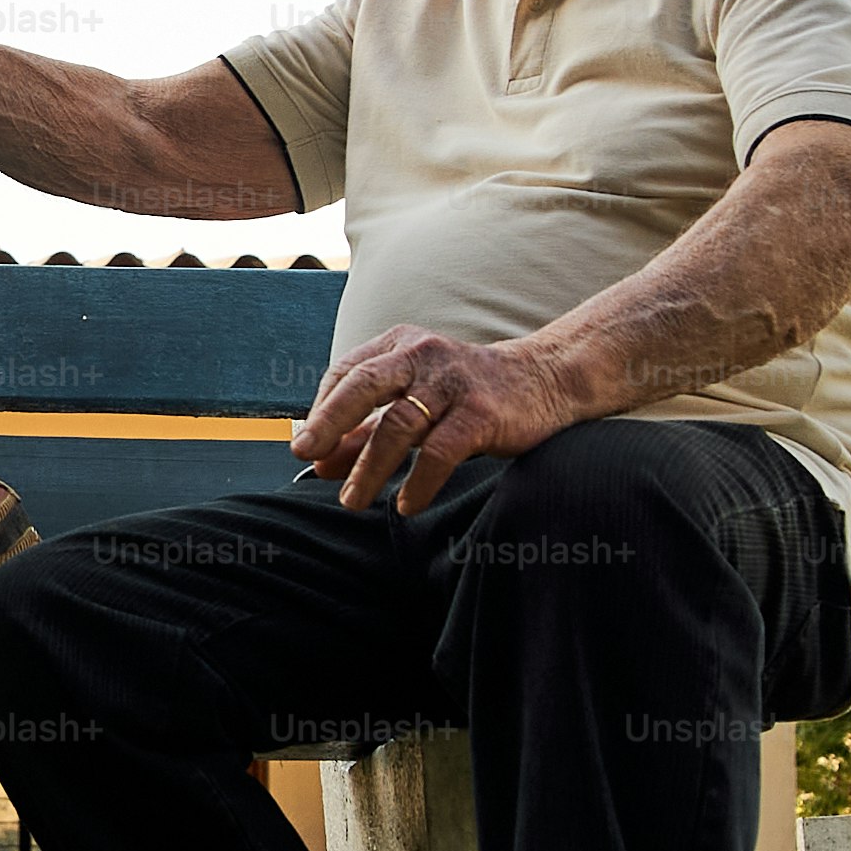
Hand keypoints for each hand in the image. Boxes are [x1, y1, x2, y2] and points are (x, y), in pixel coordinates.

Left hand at [288, 325, 588, 513]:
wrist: (545, 380)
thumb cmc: (467, 394)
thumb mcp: (413, 402)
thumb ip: (365, 429)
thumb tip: (317, 461)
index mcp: (400, 346)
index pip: (346, 373)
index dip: (322, 410)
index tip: (306, 446)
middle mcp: (423, 356)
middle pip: (363, 385)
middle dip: (329, 422)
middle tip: (304, 455)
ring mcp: (454, 383)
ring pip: (399, 424)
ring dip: (369, 467)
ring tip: (351, 500)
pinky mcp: (482, 413)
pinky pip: (440, 451)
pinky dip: (418, 481)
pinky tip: (405, 504)